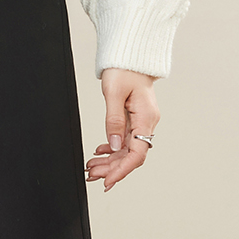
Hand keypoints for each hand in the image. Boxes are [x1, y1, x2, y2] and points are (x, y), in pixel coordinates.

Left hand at [85, 68, 159, 190]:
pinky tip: (99, 153)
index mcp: (146, 119)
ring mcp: (141, 123)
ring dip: (109, 161)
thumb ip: (113, 121)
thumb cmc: (124, 70)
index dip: (122, 170)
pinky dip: (111, 150)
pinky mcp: (134, 120)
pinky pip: (124, 141)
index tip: (108, 180)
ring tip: (92, 168)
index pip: (137, 153)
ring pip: (126, 150)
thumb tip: (114, 145)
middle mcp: (146, 123)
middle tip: (92, 176)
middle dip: (112, 168)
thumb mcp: (114, 94)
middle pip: (131, 155)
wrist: (130, 57)